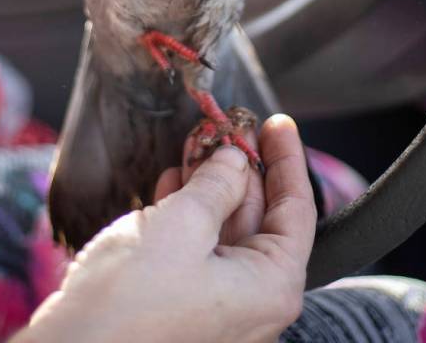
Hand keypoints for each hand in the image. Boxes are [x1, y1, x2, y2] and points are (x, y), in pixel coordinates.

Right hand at [15, 116, 315, 342]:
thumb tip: (234, 160)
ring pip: (224, 227)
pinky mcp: (182, 300)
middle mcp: (251, 300)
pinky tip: (174, 180)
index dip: (288, 160)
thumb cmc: (129, 300)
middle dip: (241, 167)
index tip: (278, 124)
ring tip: (198, 143)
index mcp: (270, 286)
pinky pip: (198, 245)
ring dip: (210, 183)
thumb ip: (217, 184)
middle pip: (260, 215)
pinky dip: (188, 209)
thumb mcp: (183, 224)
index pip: (296, 210)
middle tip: (229, 125)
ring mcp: (216, 302)